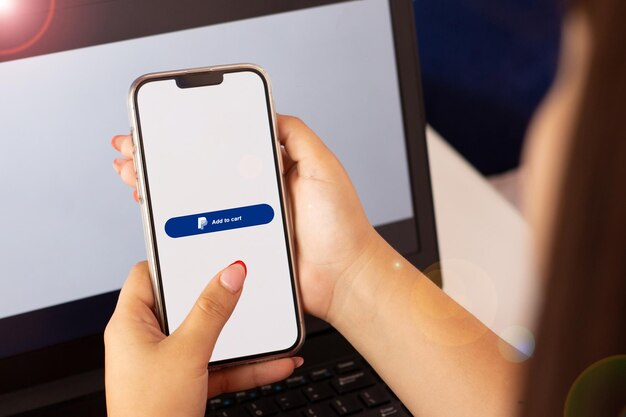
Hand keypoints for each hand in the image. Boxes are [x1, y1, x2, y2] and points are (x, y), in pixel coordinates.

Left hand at [104, 262, 301, 416]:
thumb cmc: (149, 414)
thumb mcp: (187, 353)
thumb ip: (212, 312)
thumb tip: (229, 274)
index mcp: (130, 324)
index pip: (147, 274)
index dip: (174, 260)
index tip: (204, 250)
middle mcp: (146, 341)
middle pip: (185, 305)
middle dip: (220, 299)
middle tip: (242, 282)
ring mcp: (167, 363)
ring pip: (208, 338)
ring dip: (241, 337)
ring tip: (268, 325)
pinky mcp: (186, 384)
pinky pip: (219, 366)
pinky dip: (246, 366)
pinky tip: (275, 363)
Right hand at [111, 115, 381, 322]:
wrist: (343, 278)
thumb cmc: (340, 227)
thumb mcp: (323, 167)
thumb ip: (296, 136)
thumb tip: (268, 112)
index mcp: (269, 173)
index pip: (221, 148)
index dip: (189, 137)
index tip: (161, 129)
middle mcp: (252, 197)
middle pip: (198, 173)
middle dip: (161, 160)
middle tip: (131, 150)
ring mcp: (243, 224)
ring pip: (193, 203)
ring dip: (160, 189)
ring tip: (134, 176)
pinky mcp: (238, 250)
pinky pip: (201, 236)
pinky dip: (175, 225)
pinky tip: (155, 213)